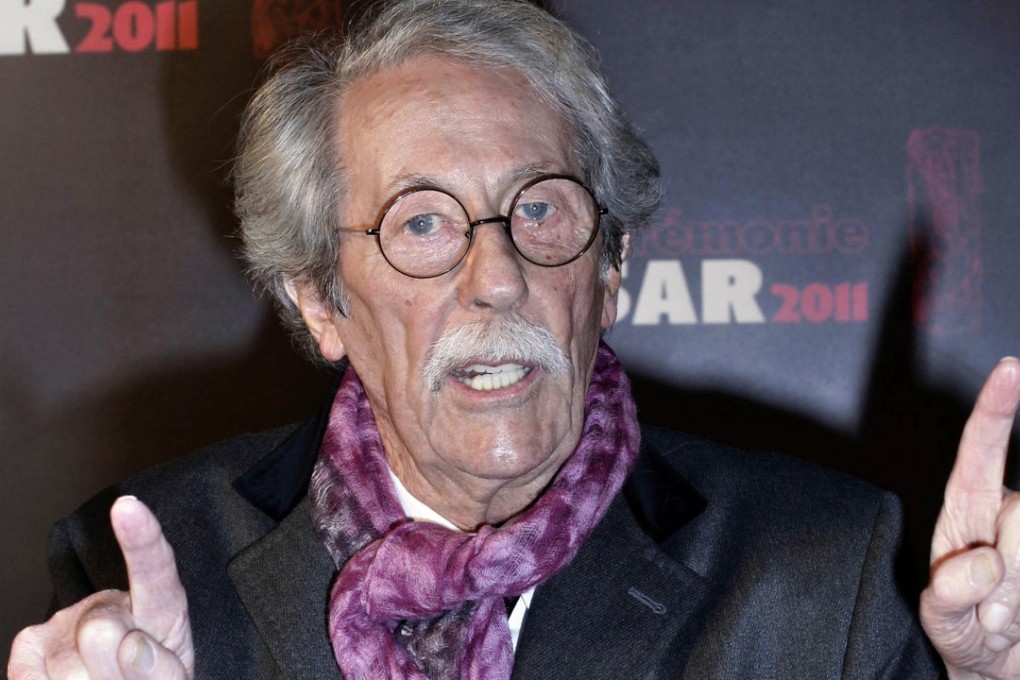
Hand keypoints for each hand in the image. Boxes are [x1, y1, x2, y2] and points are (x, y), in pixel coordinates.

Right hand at [8, 496, 193, 678]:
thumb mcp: (171, 678)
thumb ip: (162, 669)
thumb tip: (131, 646)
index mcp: (161, 607)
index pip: (155, 569)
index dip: (141, 537)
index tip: (128, 507)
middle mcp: (111, 604)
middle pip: (100, 632)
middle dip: (113, 671)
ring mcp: (67, 621)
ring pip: (67, 666)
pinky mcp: (30, 643)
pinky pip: (29, 677)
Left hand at [921, 357, 1019, 678]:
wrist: (1000, 670)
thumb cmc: (964, 632)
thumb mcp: (940, 618)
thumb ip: (948, 595)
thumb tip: (985, 564)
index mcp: (970, 507)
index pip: (981, 449)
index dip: (996, 407)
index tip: (1010, 369)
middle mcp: (1013, 511)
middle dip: (1012, 571)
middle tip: (992, 616)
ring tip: (1004, 622)